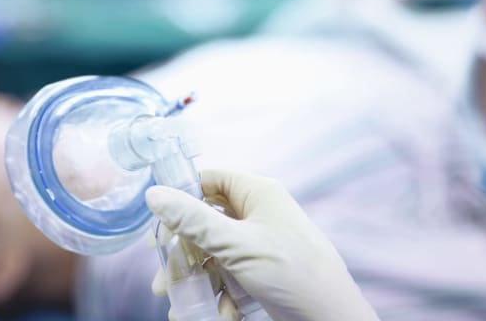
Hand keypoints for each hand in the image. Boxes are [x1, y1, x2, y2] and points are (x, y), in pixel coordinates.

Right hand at [146, 170, 378, 320]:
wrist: (331, 319)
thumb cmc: (291, 273)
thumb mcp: (236, 244)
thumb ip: (193, 220)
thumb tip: (154, 194)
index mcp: (257, 193)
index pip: (210, 180)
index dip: (183, 196)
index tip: (158, 220)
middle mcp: (258, 214)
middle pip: (205, 223)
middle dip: (182, 254)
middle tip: (163, 280)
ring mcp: (260, 245)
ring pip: (214, 254)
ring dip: (196, 280)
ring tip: (178, 305)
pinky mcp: (263, 273)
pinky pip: (230, 276)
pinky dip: (219, 293)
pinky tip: (216, 313)